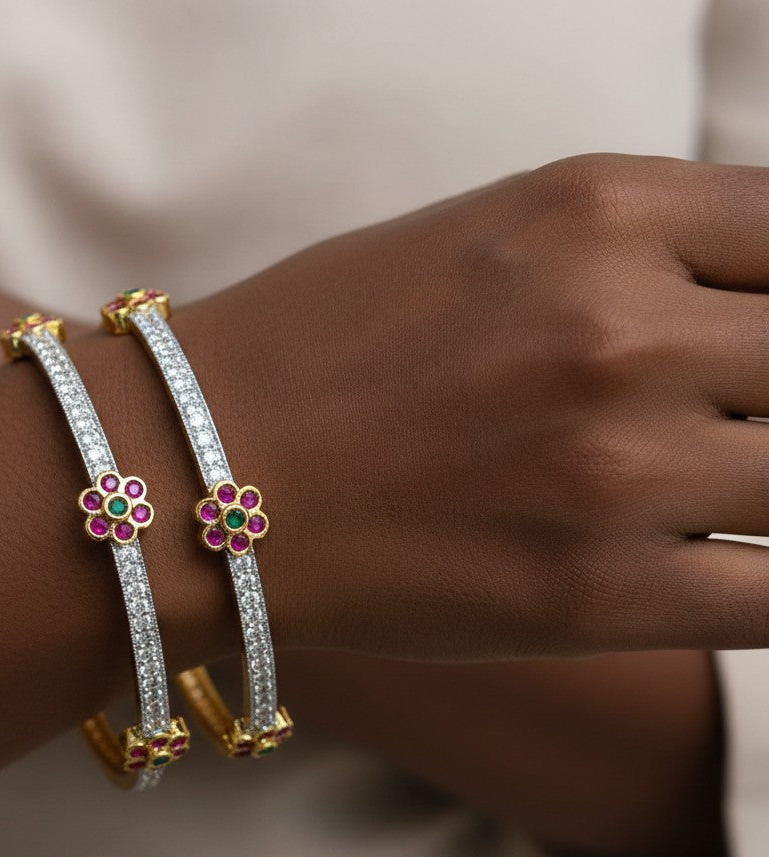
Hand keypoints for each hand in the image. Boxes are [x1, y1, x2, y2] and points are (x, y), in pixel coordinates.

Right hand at [167, 154, 768, 657]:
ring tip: (705, 496)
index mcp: (596, 211)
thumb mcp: (483, 243)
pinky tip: (719, 569)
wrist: (194, 472)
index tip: (757, 339)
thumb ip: (627, 254)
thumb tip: (737, 300)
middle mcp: (623, 330)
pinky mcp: (594, 596)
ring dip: (768, 489)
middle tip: (719, 426)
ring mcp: (616, 469)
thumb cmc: (314, 350)